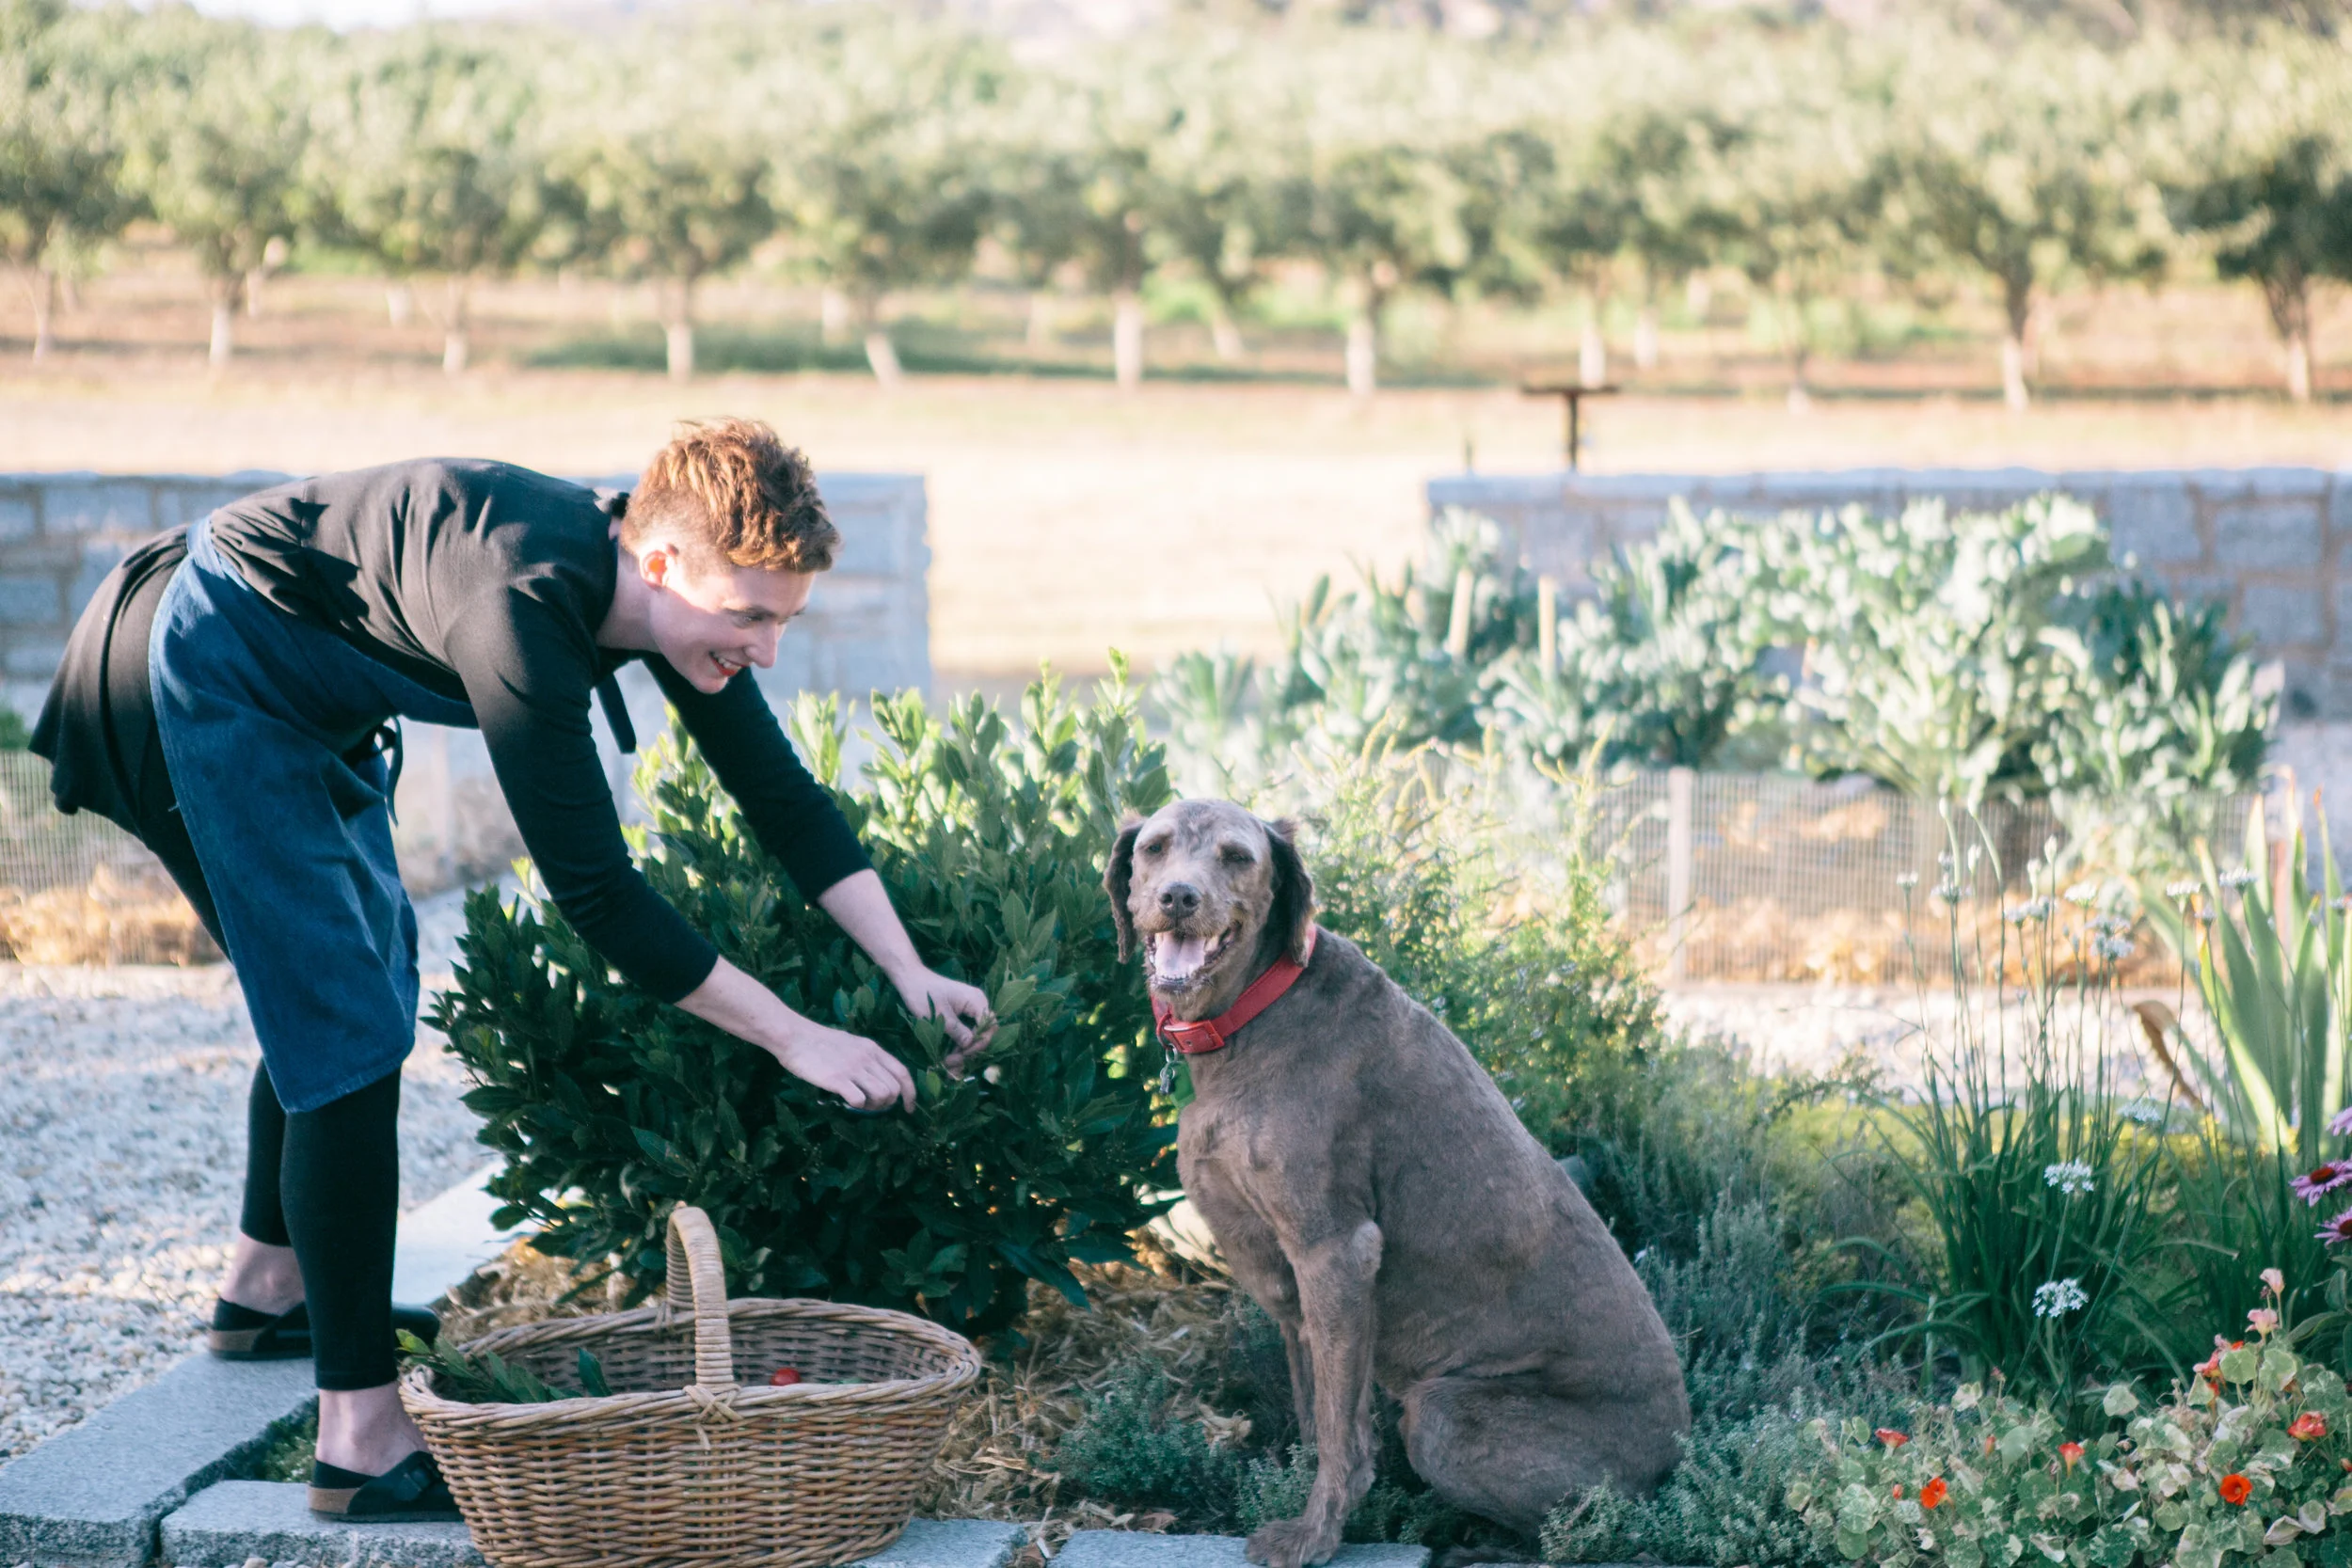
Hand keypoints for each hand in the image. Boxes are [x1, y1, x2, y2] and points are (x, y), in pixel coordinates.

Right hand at [768, 1018, 916, 1112]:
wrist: (795, 1037)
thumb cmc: (819, 1041)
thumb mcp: (851, 1043)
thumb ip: (866, 1057)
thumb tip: (876, 1077)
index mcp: (873, 1048)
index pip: (902, 1072)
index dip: (910, 1093)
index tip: (909, 1108)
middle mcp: (867, 1058)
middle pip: (894, 1088)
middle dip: (888, 1103)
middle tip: (873, 1106)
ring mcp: (853, 1068)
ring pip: (882, 1095)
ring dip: (874, 1107)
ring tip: (861, 1105)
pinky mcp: (837, 1079)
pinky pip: (859, 1100)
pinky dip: (857, 1107)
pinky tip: (847, 1103)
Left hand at [893, 967, 995, 1075]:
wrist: (911, 980)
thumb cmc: (923, 993)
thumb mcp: (939, 1015)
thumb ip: (957, 1030)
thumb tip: (970, 1045)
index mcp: (976, 1000)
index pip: (989, 1026)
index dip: (979, 1043)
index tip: (962, 1054)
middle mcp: (978, 1004)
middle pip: (984, 1033)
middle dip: (971, 1050)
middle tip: (951, 1063)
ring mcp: (971, 1010)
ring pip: (976, 1035)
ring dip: (964, 1051)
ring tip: (947, 1063)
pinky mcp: (963, 1015)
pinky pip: (968, 1032)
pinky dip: (960, 1045)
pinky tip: (949, 1056)